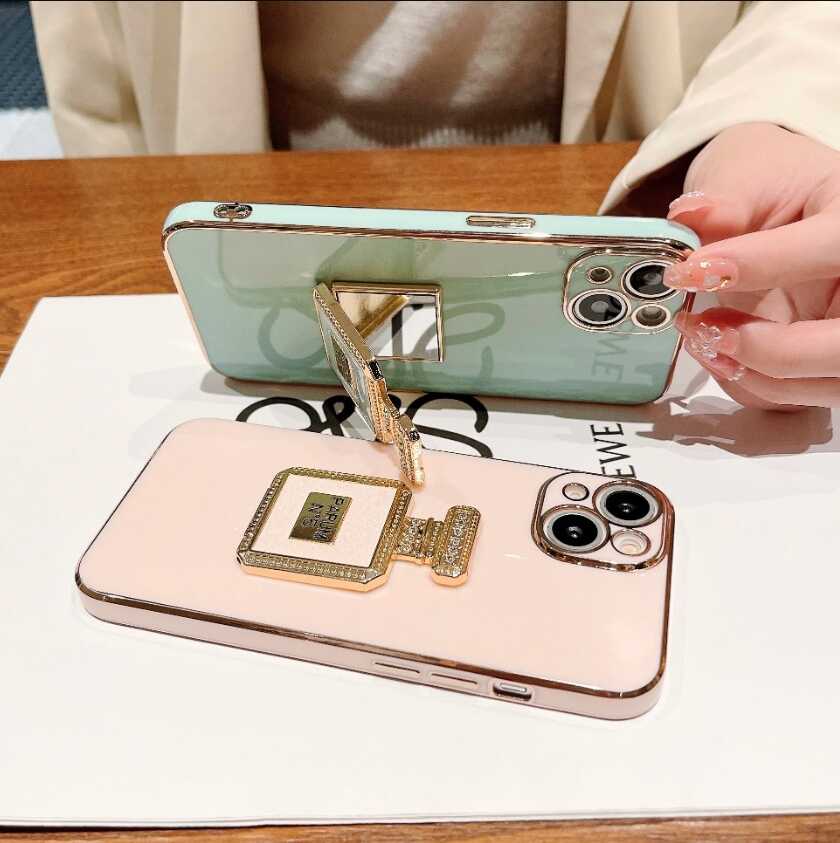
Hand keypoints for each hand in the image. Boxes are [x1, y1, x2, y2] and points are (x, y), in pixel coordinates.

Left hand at [664, 122, 839, 408]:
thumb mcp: (754, 179)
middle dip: (769, 349)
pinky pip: (801, 395)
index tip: (689, 271)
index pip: (832, 247)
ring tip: (702, 337)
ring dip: (755, 376)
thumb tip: (688, 215)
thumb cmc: (780, 190)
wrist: (797, 208)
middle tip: (703, 326)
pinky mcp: (831, 361)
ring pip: (826, 382)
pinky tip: (718, 354)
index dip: (759, 264)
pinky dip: (754, 386)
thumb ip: (724, 202)